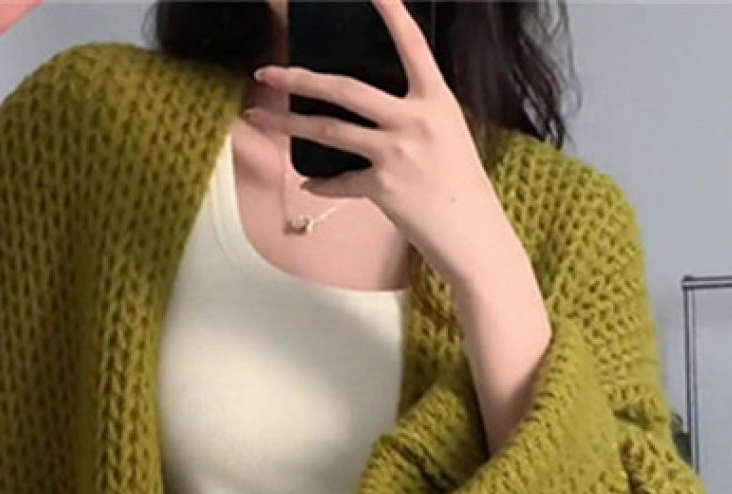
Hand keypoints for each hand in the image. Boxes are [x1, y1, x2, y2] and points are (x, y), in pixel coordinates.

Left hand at [245, 0, 519, 291]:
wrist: (472, 233)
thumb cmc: (460, 185)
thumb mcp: (447, 133)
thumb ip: (414, 113)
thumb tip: (371, 109)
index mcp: (436, 99)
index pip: (411, 44)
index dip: (391, 13)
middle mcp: (414, 120)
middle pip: (345, 89)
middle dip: (300, 80)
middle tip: (269, 73)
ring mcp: (395, 153)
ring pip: (329, 131)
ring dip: (289, 125)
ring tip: (259, 119)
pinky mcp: (381, 187)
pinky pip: (339, 181)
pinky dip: (321, 184)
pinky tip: (307, 183)